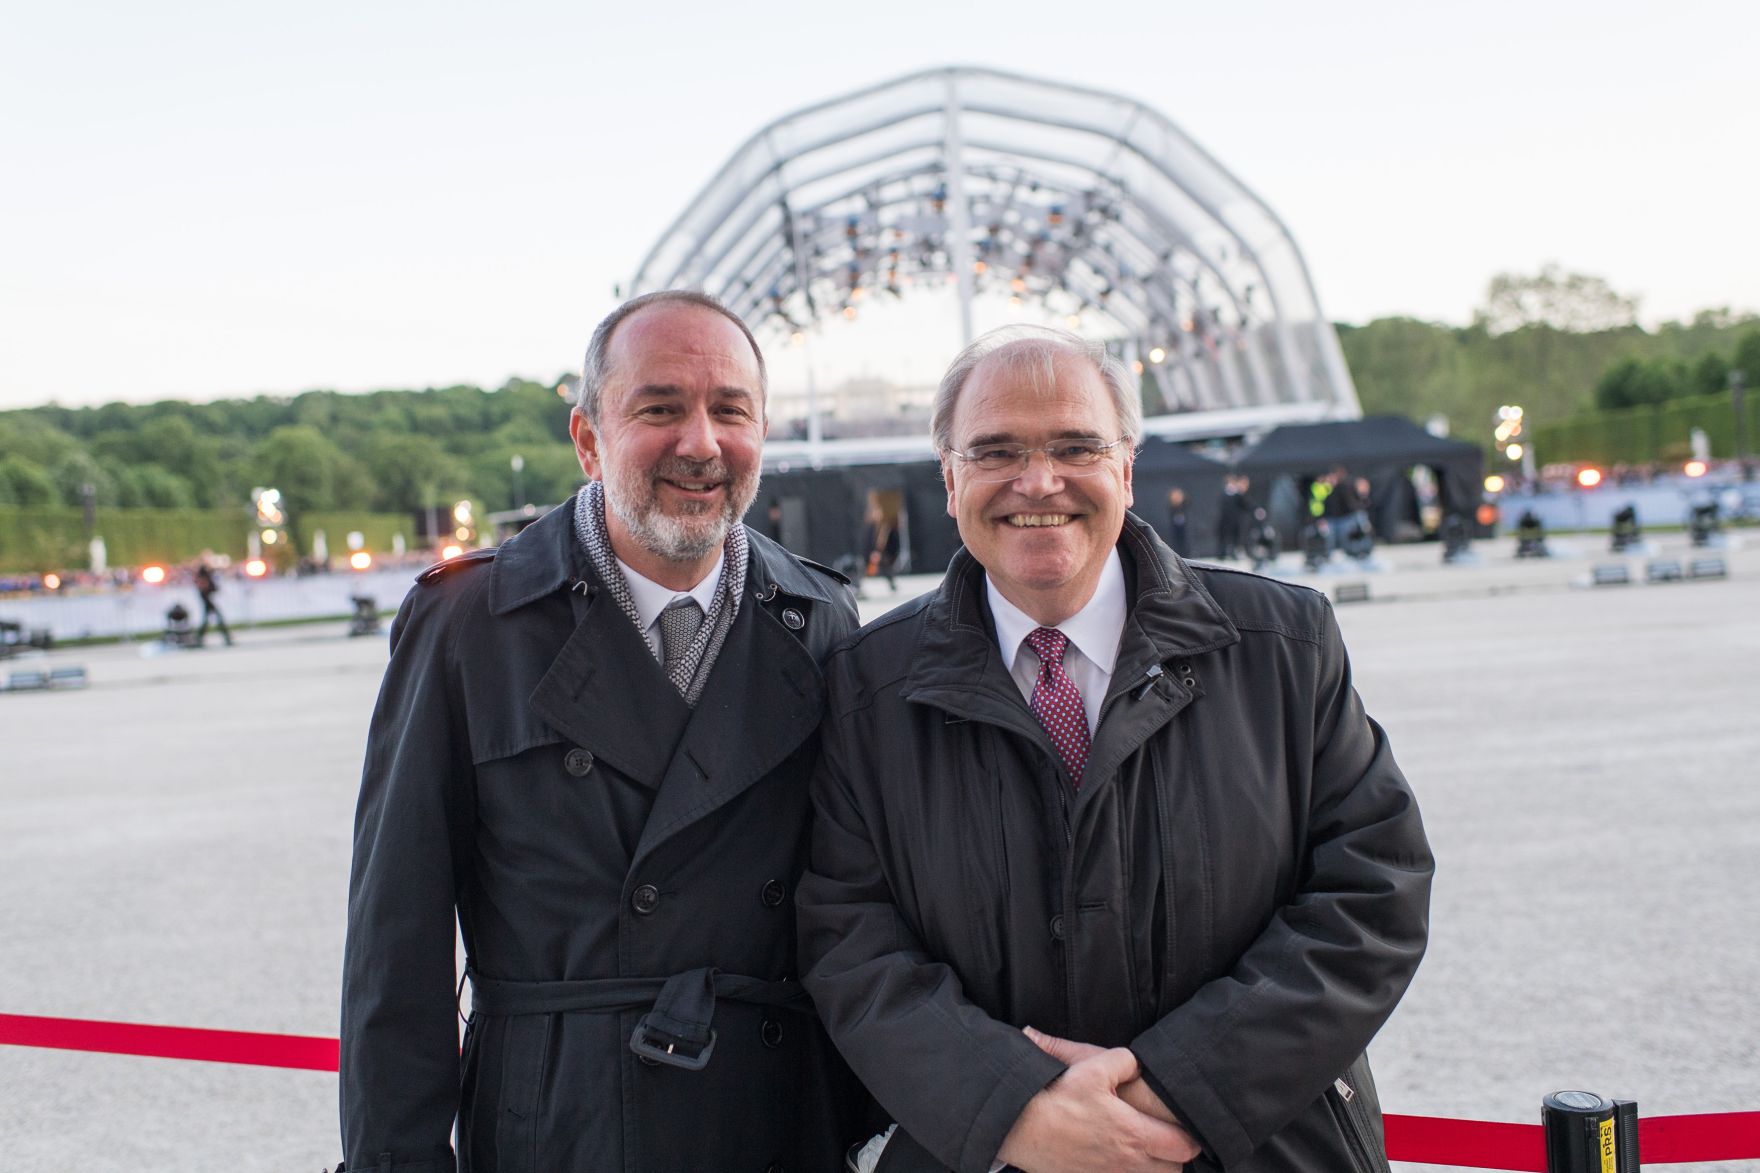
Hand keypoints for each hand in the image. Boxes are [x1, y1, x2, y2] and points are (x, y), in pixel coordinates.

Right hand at [997, 1043, 1200, 1171]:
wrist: (1019, 1125)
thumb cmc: (1057, 1097)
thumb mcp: (1093, 1065)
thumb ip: (1125, 1061)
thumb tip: (1138, 1065)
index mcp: (1134, 1133)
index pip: (1183, 1146)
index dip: (1192, 1138)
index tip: (1188, 1127)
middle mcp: (1125, 1161)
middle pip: (1172, 1171)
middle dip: (1175, 1156)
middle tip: (1168, 1138)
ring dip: (1151, 1166)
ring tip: (1144, 1147)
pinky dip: (1124, 1171)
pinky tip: (1114, 1154)